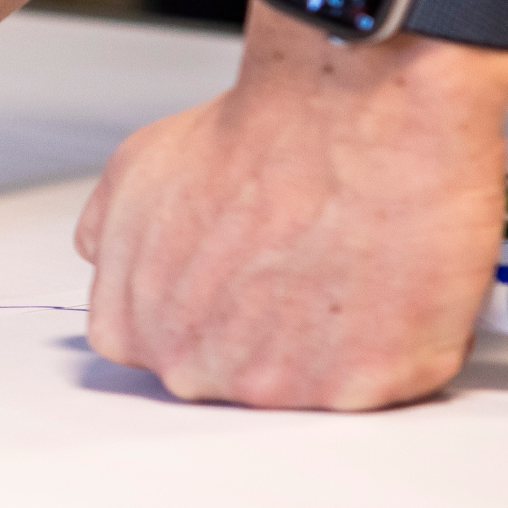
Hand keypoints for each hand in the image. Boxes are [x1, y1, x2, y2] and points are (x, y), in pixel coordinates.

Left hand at [74, 4, 507, 409]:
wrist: (348, 118)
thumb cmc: (254, 139)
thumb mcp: (135, 173)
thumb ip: (111, 235)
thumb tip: (116, 256)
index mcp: (131, 331)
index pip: (160, 346)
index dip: (210, 303)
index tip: (241, 272)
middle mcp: (198, 372)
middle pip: (233, 371)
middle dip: (266, 324)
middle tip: (298, 259)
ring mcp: (281, 389)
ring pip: (310, 382)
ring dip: (331, 336)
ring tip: (345, 260)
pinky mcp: (365, 387)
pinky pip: (382, 378)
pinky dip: (396, 338)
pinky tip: (389, 279)